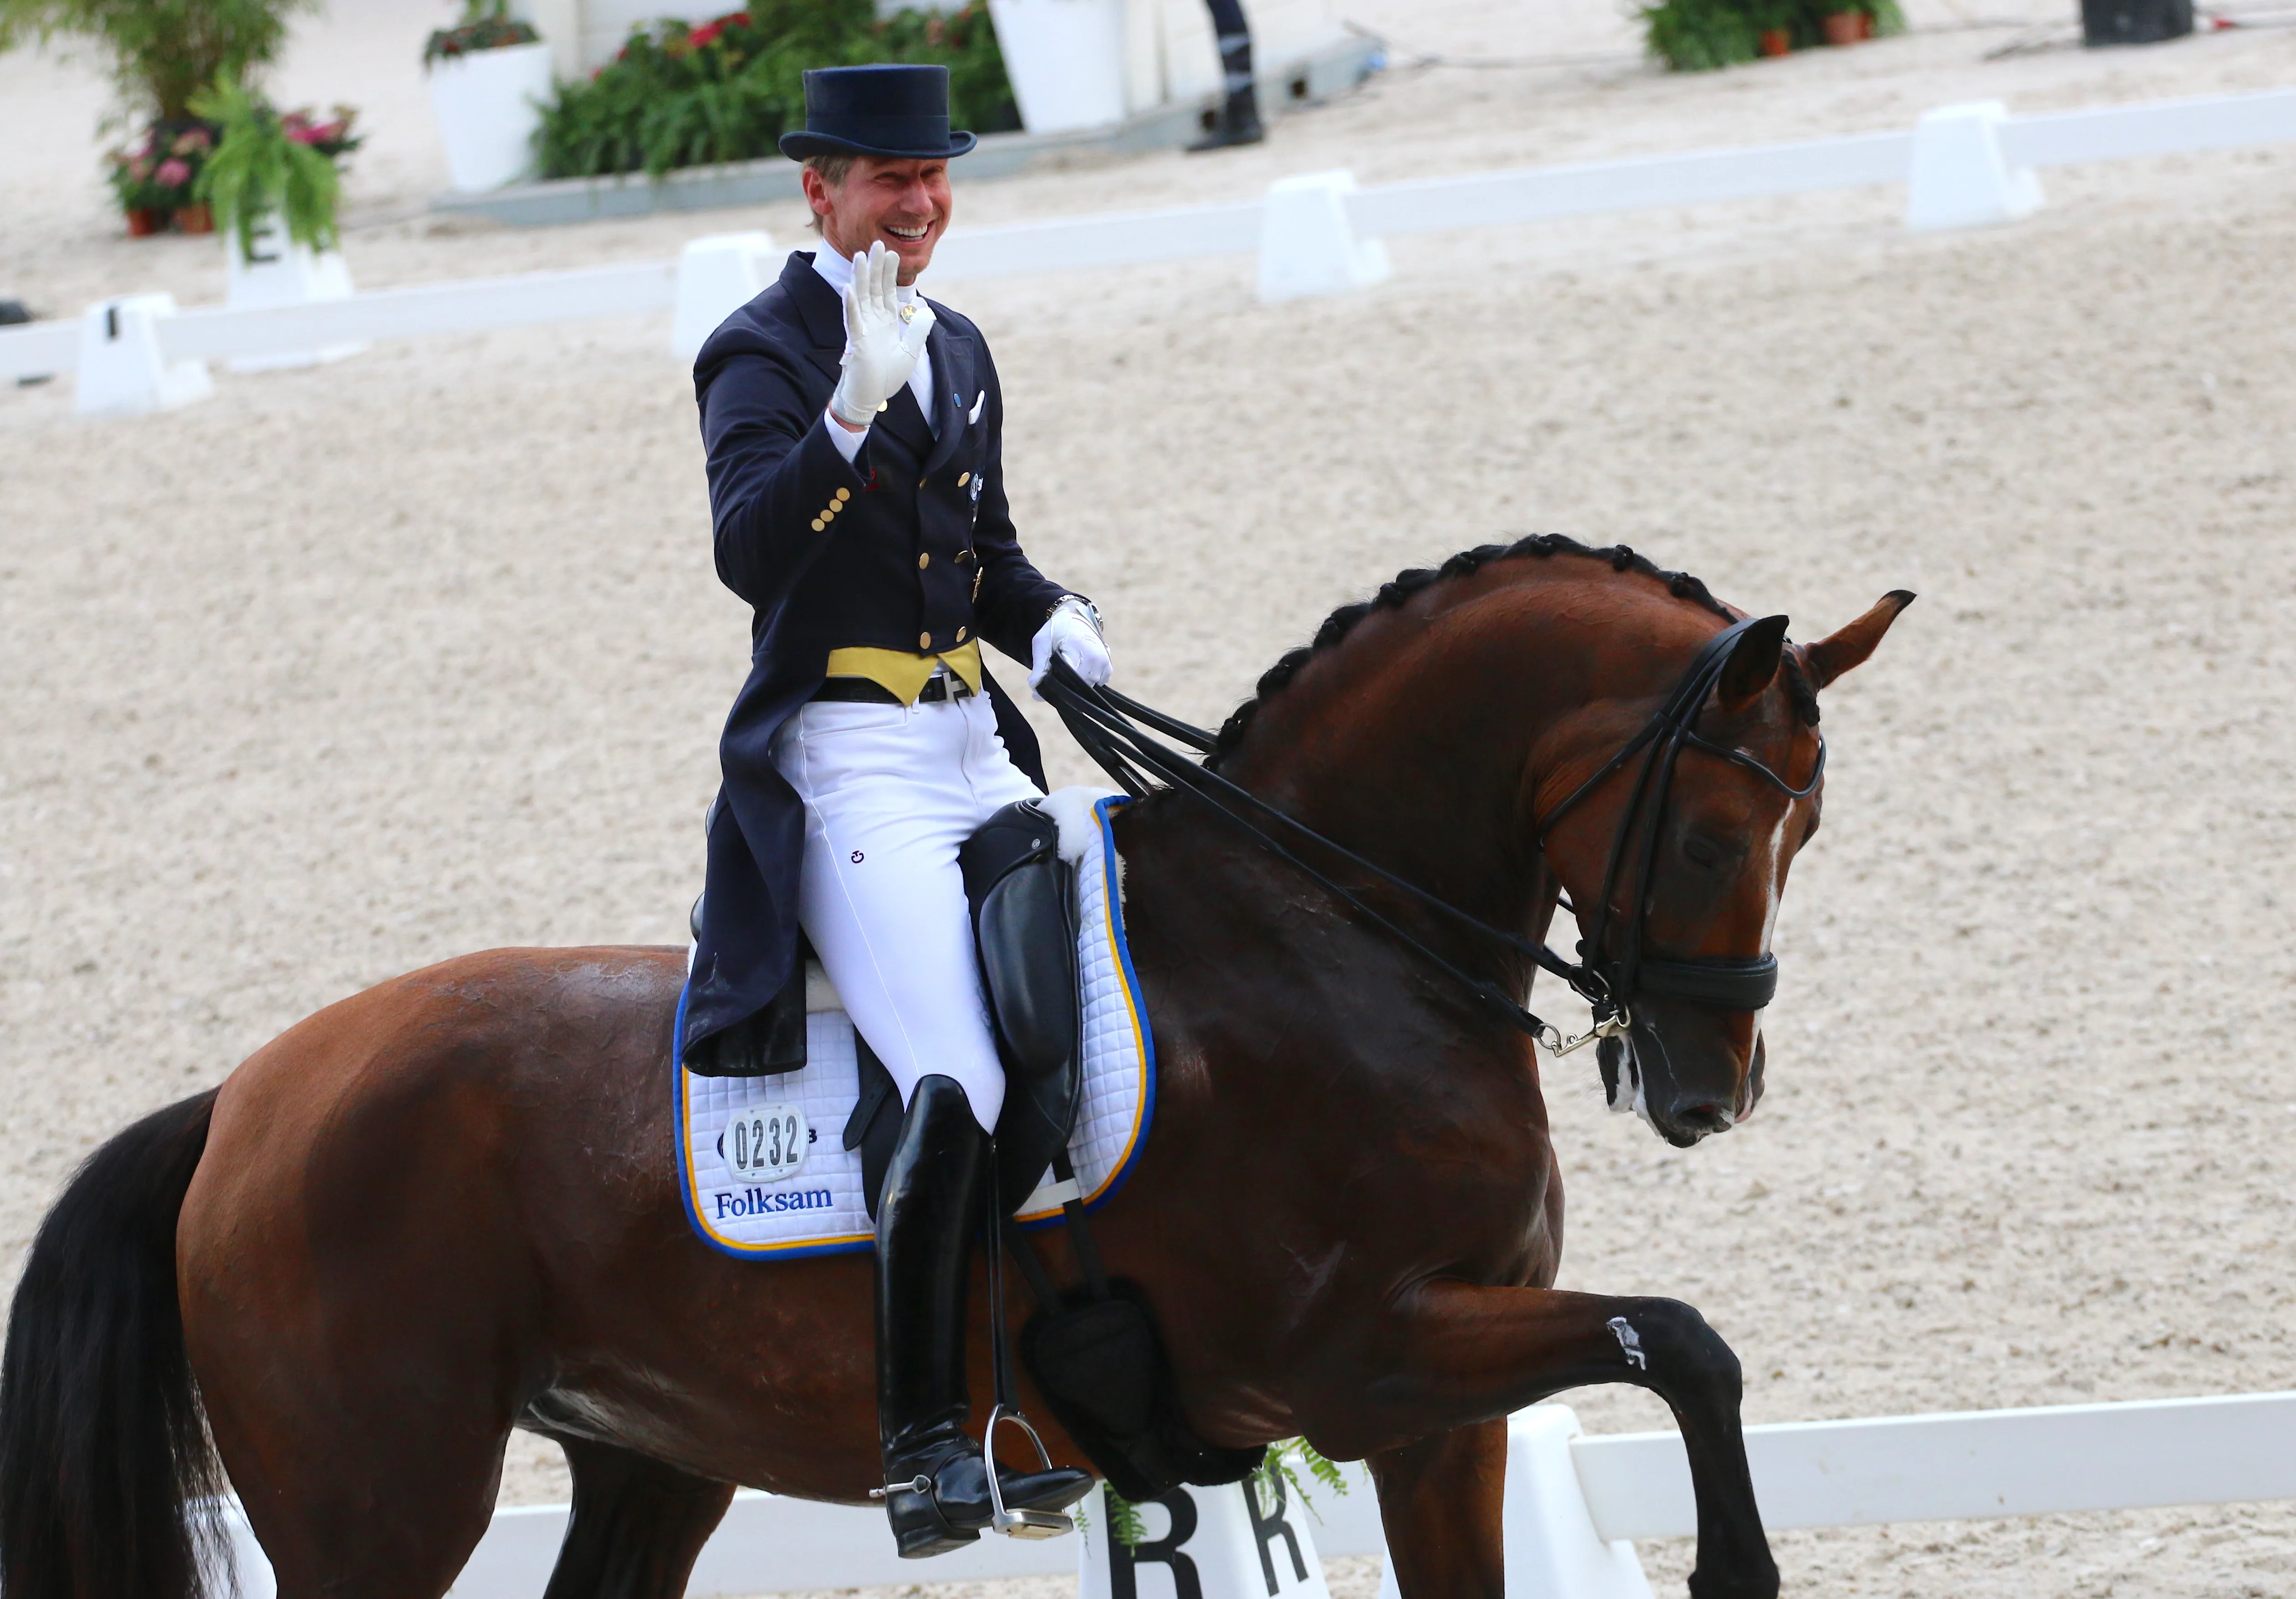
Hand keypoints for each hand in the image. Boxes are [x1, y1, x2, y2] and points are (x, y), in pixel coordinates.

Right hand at [828, 241, 934, 428]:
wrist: (871, 397)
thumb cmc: (887, 377)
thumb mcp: (911, 351)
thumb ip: (920, 329)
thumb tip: (927, 307)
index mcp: (885, 322)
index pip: (887, 292)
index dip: (889, 273)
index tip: (892, 253)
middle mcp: (872, 321)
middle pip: (874, 288)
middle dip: (876, 267)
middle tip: (877, 243)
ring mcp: (862, 329)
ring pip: (861, 298)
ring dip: (860, 277)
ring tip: (860, 256)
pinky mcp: (856, 341)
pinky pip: (852, 320)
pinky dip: (850, 304)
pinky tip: (848, 288)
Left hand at [1030, 597, 1111, 698]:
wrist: (1076, 617)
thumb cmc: (1057, 630)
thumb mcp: (1042, 643)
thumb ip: (1039, 667)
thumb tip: (1035, 691)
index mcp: (1079, 650)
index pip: (1069, 681)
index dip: (1057, 686)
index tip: (1047, 681)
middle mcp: (1095, 658)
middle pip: (1078, 687)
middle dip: (1066, 685)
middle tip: (1056, 671)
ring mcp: (1104, 663)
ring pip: (1088, 687)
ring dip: (1077, 684)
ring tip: (1069, 668)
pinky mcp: (1108, 666)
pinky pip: (1097, 683)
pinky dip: (1087, 680)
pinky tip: (1079, 669)